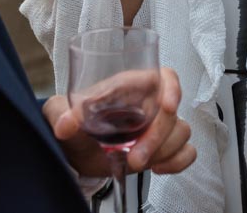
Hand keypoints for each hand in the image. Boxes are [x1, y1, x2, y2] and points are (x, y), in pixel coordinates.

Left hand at [43, 67, 195, 177]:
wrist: (75, 147)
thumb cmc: (73, 121)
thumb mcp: (60, 113)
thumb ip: (60, 114)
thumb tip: (66, 123)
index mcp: (130, 86)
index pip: (163, 77)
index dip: (172, 89)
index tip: (168, 107)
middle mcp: (149, 103)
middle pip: (172, 113)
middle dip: (157, 138)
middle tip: (135, 159)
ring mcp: (159, 126)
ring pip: (181, 132)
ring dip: (164, 152)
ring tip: (135, 164)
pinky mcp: (163, 147)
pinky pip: (186, 151)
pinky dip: (178, 161)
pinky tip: (158, 168)